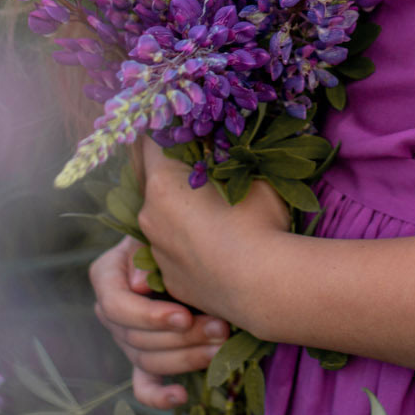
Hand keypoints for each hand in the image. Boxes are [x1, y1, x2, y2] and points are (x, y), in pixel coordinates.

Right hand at [89, 235, 230, 410]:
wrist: (191, 245)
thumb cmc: (174, 233)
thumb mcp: (158, 233)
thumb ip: (147, 250)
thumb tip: (139, 283)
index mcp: (107, 276)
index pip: (116, 305)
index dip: (149, 315)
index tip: (184, 315)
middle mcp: (111, 312)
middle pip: (137, 337)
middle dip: (181, 337)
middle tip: (221, 328)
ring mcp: (126, 338)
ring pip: (148, 360)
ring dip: (186, 358)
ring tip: (220, 347)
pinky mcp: (143, 359)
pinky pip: (144, 386)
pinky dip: (160, 396)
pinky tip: (181, 396)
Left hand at [136, 146, 292, 331]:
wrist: (265, 287)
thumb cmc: (261, 225)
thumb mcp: (254, 176)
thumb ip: (232, 158)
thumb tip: (226, 145)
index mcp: (164, 183)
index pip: (149, 140)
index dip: (166, 129)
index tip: (183, 126)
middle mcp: (149, 215)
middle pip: (152, 180)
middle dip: (174, 171)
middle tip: (203, 166)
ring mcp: (155, 250)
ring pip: (162, 216)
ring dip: (181, 209)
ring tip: (215, 211)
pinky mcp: (167, 278)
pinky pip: (171, 249)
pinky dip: (187, 242)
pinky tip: (216, 244)